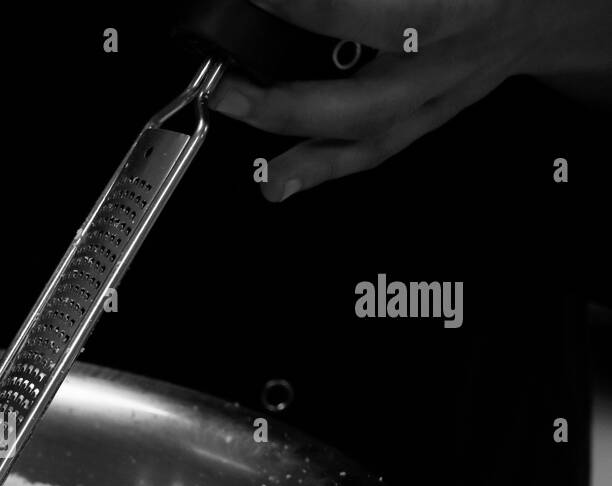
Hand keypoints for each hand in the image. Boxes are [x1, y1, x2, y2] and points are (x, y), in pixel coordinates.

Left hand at [210, 0, 611, 200]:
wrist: (544, 7)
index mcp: (461, 11)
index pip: (393, 19)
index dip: (321, 11)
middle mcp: (449, 65)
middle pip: (369, 103)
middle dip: (292, 104)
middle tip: (229, 90)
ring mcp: (438, 100)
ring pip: (372, 140)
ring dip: (308, 160)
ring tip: (261, 174)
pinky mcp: (425, 119)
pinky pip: (374, 150)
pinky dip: (325, 166)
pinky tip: (282, 179)